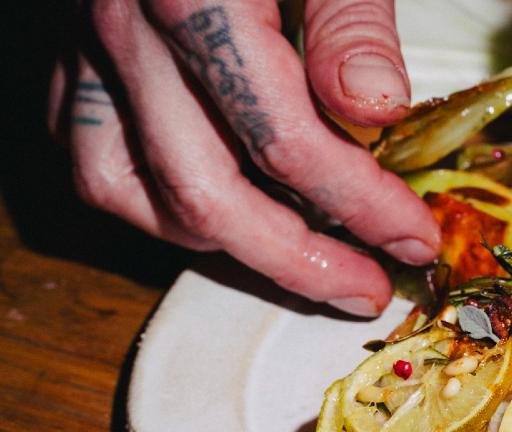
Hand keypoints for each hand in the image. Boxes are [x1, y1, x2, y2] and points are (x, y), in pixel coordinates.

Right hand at [48, 0, 439, 316]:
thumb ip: (349, 21)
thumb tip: (375, 117)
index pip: (285, 141)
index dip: (360, 204)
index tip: (415, 240)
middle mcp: (120, 30)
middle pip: (203, 192)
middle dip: (296, 261)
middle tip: (365, 289)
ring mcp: (77, 46)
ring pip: (128, 191)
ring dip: (219, 243)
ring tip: (299, 259)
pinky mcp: (60, 54)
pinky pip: (89, 156)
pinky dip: (148, 200)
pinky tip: (211, 208)